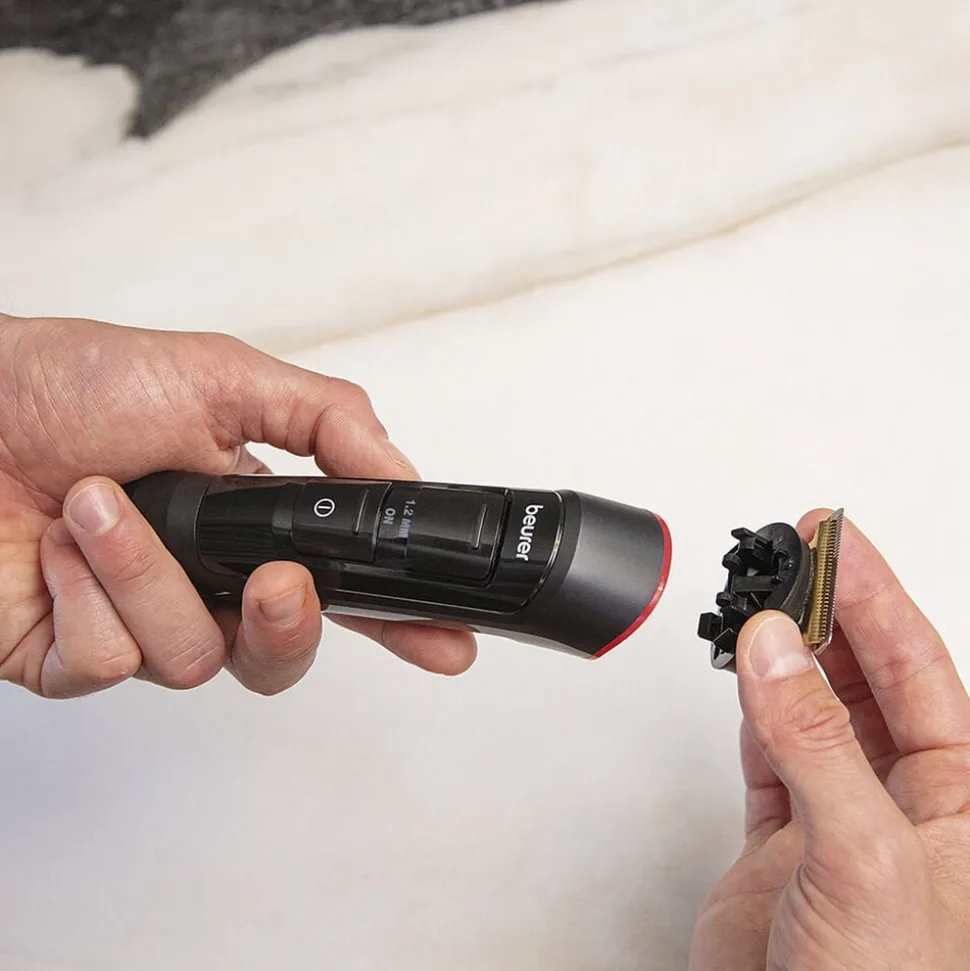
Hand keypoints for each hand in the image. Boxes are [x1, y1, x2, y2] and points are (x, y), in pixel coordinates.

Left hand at [0, 313, 475, 697]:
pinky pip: (111, 664)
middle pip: (279, 650)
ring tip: (99, 504)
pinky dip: (88, 595)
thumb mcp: (219, 377)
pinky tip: (58, 546)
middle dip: (289, 625)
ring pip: (194, 657)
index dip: (400, 621)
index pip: (341, 584)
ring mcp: (140, 621)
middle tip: (273, 581)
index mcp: (249, 521)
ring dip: (148, 575)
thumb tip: (401, 475)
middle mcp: (204, 578)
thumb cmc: (69, 383)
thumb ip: (326, 422)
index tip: (448, 641)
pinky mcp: (74, 655)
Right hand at [690, 510, 969, 969]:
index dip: (876, 597)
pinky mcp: (779, 843)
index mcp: (961, 802)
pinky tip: (748, 676)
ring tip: (769, 597)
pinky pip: (767, 755)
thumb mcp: (864, 858)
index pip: (919, 670)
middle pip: (869, 678)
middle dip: (836, 610)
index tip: (836, 540)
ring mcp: (836, 820)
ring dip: (790, 654)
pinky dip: (751, 710)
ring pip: (814, 711)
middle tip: (801, 550)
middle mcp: (902, 804)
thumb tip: (778, 648)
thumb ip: (816, 743)